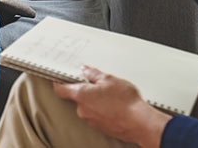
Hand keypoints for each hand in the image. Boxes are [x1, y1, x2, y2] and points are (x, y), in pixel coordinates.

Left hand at [53, 66, 170, 147]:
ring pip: (88, 107)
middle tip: (100, 85)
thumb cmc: (125, 101)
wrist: (139, 122)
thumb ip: (93, 74)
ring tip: (112, 97)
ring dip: (96, 101)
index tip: (59, 78)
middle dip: (87, 91)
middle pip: (77, 97)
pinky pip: (97, 115)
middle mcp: (83, 110)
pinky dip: (103, 110)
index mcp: (81, 95)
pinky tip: (115, 106)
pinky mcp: (100, 128)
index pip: (60, 89)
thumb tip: (85, 70)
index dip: (58, 83)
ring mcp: (91, 120)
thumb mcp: (109, 79)